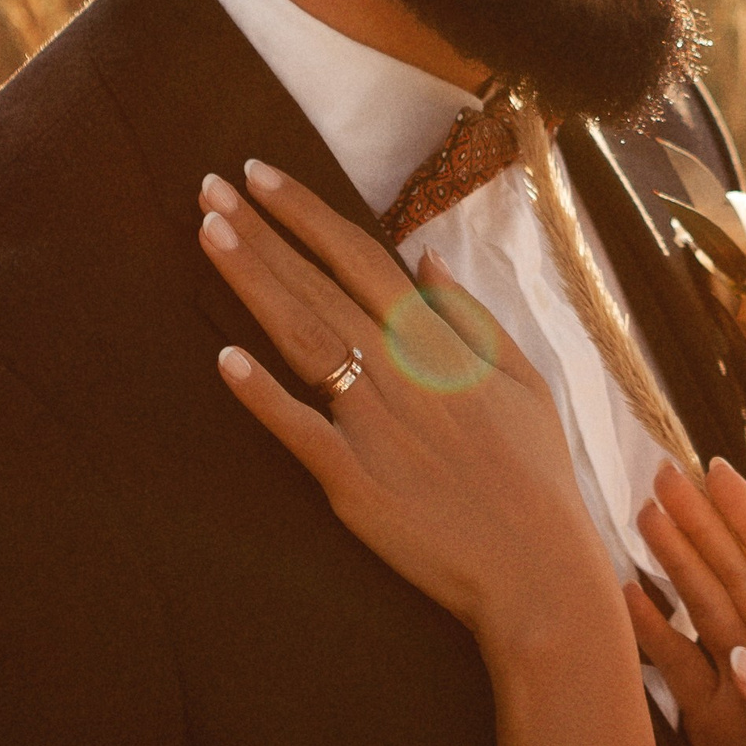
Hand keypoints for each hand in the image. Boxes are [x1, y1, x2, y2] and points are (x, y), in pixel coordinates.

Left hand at [198, 163, 609, 647]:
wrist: (538, 571)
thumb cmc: (537, 479)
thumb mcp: (525, 382)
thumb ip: (472, 317)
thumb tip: (427, 259)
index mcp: (437, 344)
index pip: (359, 256)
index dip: (305, 213)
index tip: (259, 174)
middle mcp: (400, 371)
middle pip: (318, 285)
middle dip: (261, 231)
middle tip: (207, 187)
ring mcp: (374, 425)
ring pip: (302, 338)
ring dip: (253, 283)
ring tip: (208, 235)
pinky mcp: (354, 482)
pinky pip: (301, 430)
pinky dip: (263, 395)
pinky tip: (224, 358)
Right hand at [625, 460, 745, 745]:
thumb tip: (741, 659)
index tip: (715, 474)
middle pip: (739, 583)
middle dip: (703, 528)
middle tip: (660, 474)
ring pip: (705, 614)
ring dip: (674, 565)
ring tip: (639, 516)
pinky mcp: (714, 734)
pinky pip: (677, 668)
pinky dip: (649, 631)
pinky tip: (620, 596)